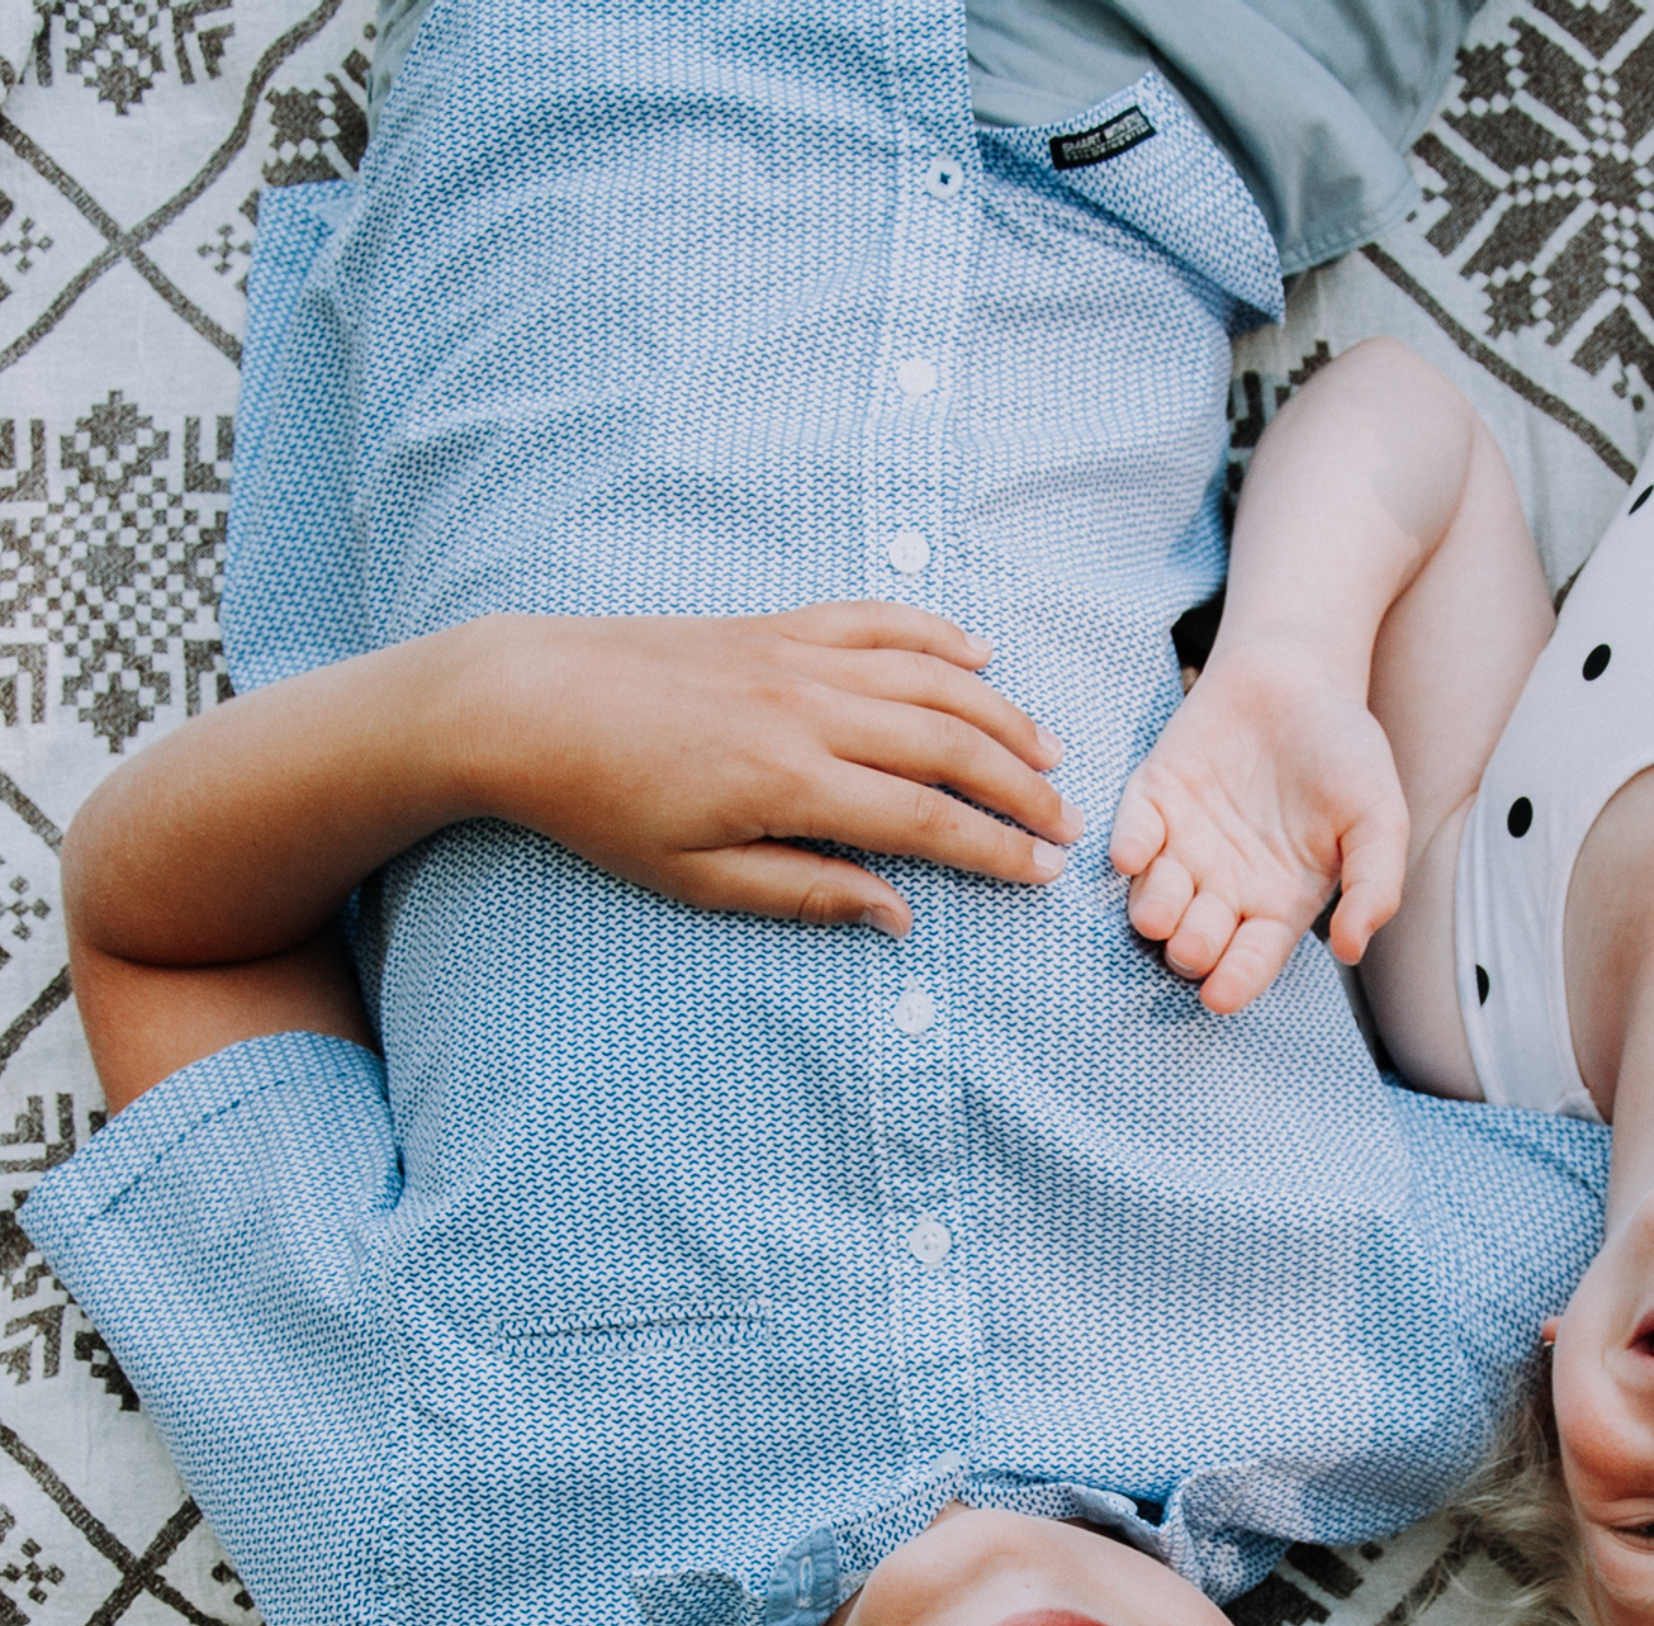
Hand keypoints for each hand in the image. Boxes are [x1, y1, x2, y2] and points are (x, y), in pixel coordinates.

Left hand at [469, 602, 1080, 933]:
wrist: (524, 702)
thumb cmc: (599, 806)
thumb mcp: (696, 878)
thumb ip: (805, 893)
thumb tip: (898, 915)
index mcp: (790, 781)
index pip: (924, 818)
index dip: (993, 849)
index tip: (1041, 875)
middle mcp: (808, 708)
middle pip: (949, 744)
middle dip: (1020, 787)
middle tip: (1067, 825)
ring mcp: (795, 656)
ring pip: (929, 678)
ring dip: (999, 714)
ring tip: (1047, 752)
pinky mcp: (774, 625)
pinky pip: (876, 621)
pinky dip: (934, 634)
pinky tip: (978, 653)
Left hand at [1109, 636, 1406, 1013]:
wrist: (1301, 673)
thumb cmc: (1344, 749)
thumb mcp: (1379, 816)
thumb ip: (1374, 883)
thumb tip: (1353, 949)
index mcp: (1278, 901)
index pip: (1253, 958)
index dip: (1237, 981)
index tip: (1220, 996)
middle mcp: (1225, 885)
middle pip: (1197, 937)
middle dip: (1191, 949)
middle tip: (1192, 946)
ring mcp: (1184, 844)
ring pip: (1156, 896)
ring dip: (1153, 910)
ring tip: (1156, 915)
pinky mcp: (1153, 800)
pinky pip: (1133, 833)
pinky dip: (1128, 846)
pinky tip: (1129, 855)